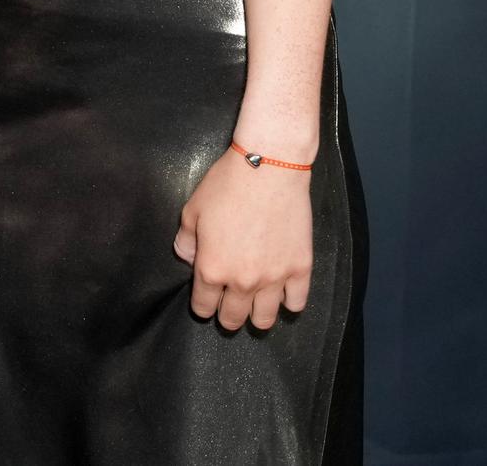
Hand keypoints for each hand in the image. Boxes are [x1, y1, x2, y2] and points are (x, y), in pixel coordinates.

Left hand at [173, 149, 313, 330]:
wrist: (268, 169)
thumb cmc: (226, 186)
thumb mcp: (192, 211)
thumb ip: (186, 241)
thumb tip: (187, 258)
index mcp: (212, 268)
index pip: (203, 306)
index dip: (202, 306)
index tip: (205, 302)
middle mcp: (243, 281)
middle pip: (233, 318)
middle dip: (227, 317)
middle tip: (228, 307)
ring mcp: (274, 278)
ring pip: (265, 319)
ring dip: (256, 317)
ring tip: (254, 307)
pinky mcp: (300, 268)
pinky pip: (297, 302)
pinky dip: (289, 303)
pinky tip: (282, 295)